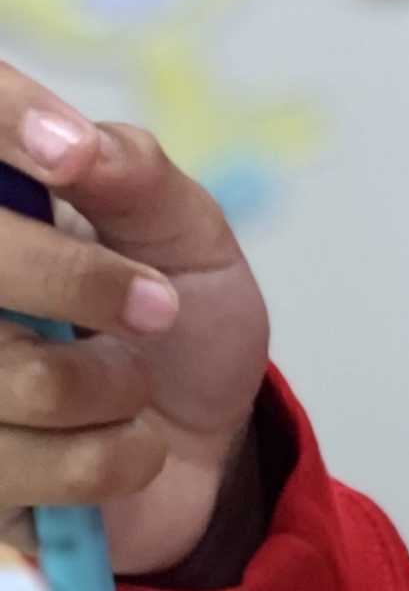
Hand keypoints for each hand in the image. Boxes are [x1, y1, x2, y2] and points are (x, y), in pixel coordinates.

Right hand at [0, 67, 271, 576]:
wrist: (205, 452)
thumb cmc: (180, 328)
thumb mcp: (186, 239)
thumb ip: (138, 178)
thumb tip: (83, 144)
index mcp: (0, 209)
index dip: (5, 125)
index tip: (69, 154)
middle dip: (76, 282)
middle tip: (155, 306)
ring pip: (11, 376)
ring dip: (110, 386)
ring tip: (134, 384)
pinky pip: (23, 465)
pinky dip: (109, 458)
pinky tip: (120, 445)